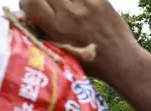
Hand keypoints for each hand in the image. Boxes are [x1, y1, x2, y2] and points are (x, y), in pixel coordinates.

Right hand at [20, 0, 140, 82]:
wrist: (123, 62)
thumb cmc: (92, 64)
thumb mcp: (63, 54)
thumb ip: (46, 36)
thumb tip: (29, 22)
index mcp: (58, 28)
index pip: (30, 2)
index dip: (27, 3)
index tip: (32, 9)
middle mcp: (71, 13)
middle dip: (43, 0)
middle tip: (49, 7)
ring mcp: (87, 4)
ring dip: (62, 0)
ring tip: (66, 8)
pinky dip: (78, 0)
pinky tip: (80, 7)